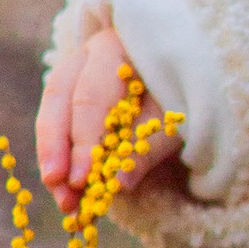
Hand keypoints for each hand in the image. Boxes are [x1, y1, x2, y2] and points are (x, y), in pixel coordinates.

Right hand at [35, 26, 180, 218]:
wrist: (195, 73)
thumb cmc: (188, 92)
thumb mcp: (177, 118)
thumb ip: (148, 147)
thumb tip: (118, 186)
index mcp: (116, 48)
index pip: (91, 98)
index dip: (84, 142)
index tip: (81, 180)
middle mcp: (89, 53)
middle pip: (60, 98)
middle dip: (57, 149)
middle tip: (58, 189)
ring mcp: (77, 67)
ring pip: (52, 109)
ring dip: (53, 157)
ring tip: (62, 199)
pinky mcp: (75, 89)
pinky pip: (59, 120)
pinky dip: (60, 154)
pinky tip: (62, 185)